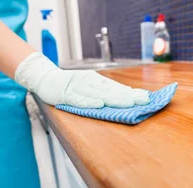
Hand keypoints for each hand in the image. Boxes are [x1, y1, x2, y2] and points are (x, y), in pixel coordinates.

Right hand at [14, 52, 149, 107]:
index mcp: (96, 80)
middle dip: (128, 96)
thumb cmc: (70, 83)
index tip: (147, 97)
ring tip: (128, 103)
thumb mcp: (90, 84)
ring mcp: (77, 87)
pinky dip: (88, 102)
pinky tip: (99, 105)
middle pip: (112, 90)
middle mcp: (90, 82)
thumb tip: (128, 96)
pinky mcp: (65, 95)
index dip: (132, 92)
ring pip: (98, 94)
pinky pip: (78, 99)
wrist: (44, 77)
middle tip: (144, 101)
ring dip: (114, 99)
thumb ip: (106, 90)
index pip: (117, 87)